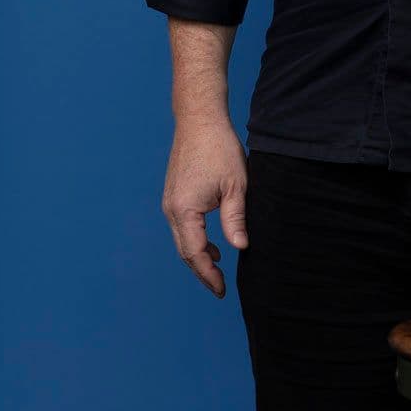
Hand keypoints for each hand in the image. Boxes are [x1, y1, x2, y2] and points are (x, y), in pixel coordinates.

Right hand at [161, 116, 249, 298]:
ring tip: (218, 270)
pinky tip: (213, 245)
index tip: (221, 290)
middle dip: (202, 271)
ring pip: (182, 239)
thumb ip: (236, 219)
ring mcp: (170, 201)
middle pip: (185, 251)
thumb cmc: (219, 149)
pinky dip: (195, 240)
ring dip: (198, 256)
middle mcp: (171, 209)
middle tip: (220, 288)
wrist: (199, 119)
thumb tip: (241, 248)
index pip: (195, 253)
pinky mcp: (174, 194)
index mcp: (184, 210)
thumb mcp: (236, 185)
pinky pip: (182, 226)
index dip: (208, 275)